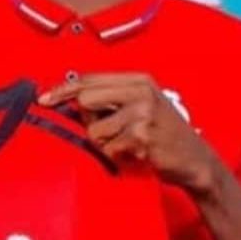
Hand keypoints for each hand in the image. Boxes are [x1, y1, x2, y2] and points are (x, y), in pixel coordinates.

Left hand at [39, 73, 220, 194]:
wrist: (196, 160)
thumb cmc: (164, 135)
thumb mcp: (142, 106)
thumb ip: (111, 99)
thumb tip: (68, 99)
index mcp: (139, 80)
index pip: (89, 79)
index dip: (62, 90)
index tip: (43, 99)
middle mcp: (141, 92)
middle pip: (85, 101)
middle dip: (89, 121)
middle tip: (111, 131)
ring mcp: (142, 114)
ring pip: (94, 130)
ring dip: (105, 144)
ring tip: (129, 144)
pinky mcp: (141, 137)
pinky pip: (108, 149)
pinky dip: (117, 156)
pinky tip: (137, 154)